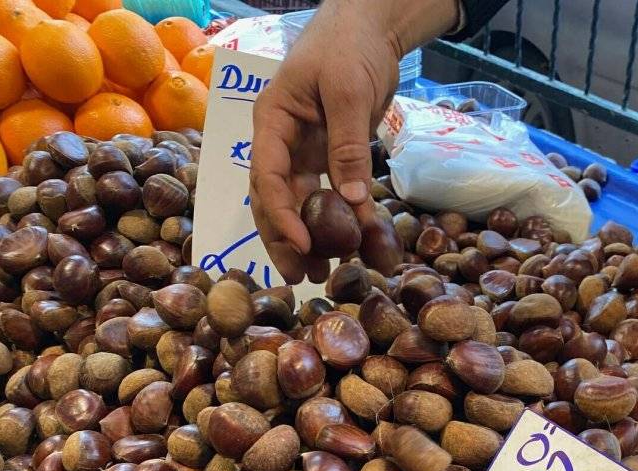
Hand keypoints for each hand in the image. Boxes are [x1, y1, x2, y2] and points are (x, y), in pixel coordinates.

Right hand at [249, 0, 456, 283]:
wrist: (371, 29)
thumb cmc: (349, 48)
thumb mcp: (348, 91)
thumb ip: (348, 146)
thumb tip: (351, 202)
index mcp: (273, 122)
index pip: (267, 176)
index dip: (281, 214)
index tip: (302, 243)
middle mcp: (283, 143)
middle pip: (275, 200)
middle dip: (286, 240)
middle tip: (303, 275)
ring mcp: (306, 153)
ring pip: (302, 206)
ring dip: (311, 240)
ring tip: (323, 273)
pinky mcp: (331, 159)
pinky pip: (336, 197)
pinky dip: (348, 223)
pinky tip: (359, 248)